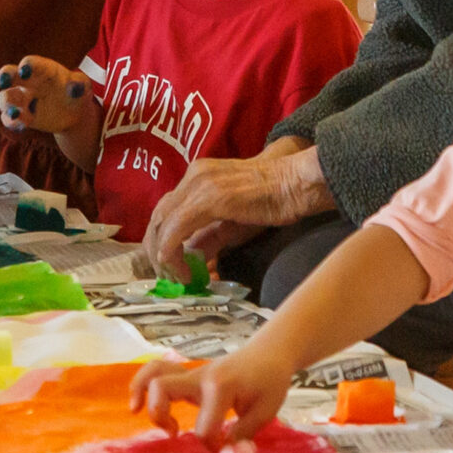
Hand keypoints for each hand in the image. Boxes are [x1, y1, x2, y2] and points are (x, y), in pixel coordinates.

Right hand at [0, 56, 90, 135]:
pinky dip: (12, 122)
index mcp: (42, 69)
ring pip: (5, 98)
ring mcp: (21, 99)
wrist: (73, 113)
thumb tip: (74, 87)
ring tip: (16, 112)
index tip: (25, 71)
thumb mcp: (83, 85)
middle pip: (8, 73)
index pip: (31, 63)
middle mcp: (27, 82)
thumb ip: (80, 84)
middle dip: (4, 75)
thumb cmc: (77, 91)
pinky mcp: (20, 115)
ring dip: (7, 104)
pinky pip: (9, 118)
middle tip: (4, 80)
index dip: (27, 66)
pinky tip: (22, 126)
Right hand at [132, 333, 294, 452]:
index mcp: (220, 387)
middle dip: (159, 415)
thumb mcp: (264, 412)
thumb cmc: (269, 381)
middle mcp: (199, 377)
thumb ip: (243, 435)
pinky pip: (158, 371)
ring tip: (137, 412)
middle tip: (173, 432)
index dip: (213, 445)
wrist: (268, 354)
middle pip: (162, 389)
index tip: (224, 448)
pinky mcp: (188, 375)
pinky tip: (138, 401)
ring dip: (141, 391)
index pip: (204, 427)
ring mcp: (191, 373)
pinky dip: (143, 383)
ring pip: (154, 373)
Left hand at [140, 140, 328, 285]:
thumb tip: (193, 259)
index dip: (161, 240)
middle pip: (158, 216)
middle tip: (165, 276)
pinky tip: (183, 271)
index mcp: (198, 176)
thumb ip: (210, 237)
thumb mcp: (233, 221)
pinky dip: (172, 253)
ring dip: (162, 255)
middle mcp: (193, 176)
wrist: (297, 183)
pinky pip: (176, 230)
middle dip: (155, 250)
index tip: (168, 266)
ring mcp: (199, 184)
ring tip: (174, 277)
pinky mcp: (208, 198)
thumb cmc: (274, 200)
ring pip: (162, 224)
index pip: (166, 210)